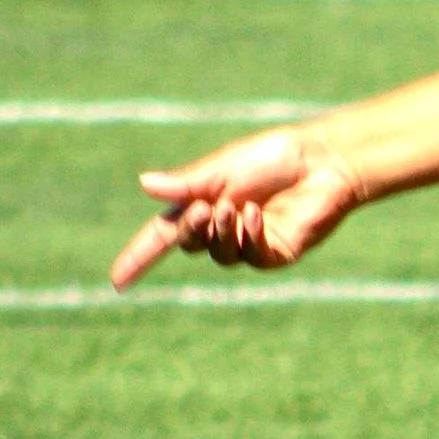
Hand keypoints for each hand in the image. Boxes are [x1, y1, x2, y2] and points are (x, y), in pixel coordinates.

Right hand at [109, 127, 365, 291]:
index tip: (116, 282)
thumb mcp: (224, 167)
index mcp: (202, 203)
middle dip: (193, 230)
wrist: (322, 160)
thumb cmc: (274, 157)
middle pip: (191, 245)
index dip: (139, 258)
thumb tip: (145, 184)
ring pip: (220, 254)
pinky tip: (255, 215)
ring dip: (222, 232)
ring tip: (235, 206)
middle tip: (206, 208)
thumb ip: (188, 183)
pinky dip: (248, 236)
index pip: (163, 237)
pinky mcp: (276, 252)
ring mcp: (250, 243)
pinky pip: (252, 256)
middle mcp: (223, 227)